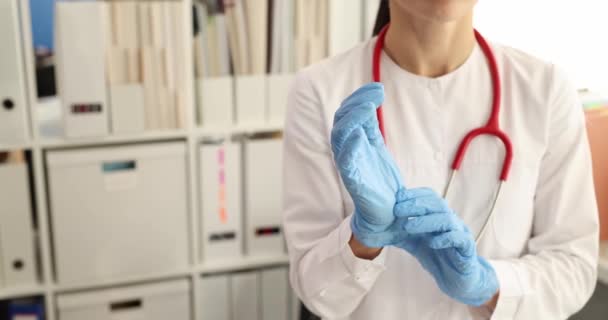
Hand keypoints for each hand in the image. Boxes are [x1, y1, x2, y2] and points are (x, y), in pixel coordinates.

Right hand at [331, 83, 404, 247]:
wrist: (387, 214)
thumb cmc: (381, 182)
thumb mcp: (377, 147)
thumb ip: (370, 127)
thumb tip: (369, 101)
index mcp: (355, 142)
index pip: (349, 113)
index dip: (360, 97)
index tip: (377, 88)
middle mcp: (349, 150)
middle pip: (342, 120)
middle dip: (357, 103)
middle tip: (375, 93)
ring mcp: (349, 165)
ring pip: (340, 137)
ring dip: (352, 120)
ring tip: (367, 108)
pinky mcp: (353, 181)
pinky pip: (346, 162)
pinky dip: (350, 147)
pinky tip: (358, 136)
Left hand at [394, 188, 498, 305]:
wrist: (457, 279)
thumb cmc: (436, 256)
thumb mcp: (413, 243)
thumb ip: (399, 233)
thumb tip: (376, 227)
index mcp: (438, 215)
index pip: (428, 197)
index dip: (412, 195)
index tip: (396, 198)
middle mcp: (450, 220)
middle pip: (437, 203)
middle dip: (416, 204)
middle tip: (397, 210)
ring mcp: (460, 232)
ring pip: (447, 219)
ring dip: (426, 221)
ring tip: (408, 226)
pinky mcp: (467, 248)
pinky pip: (459, 238)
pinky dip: (445, 238)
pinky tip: (432, 243)